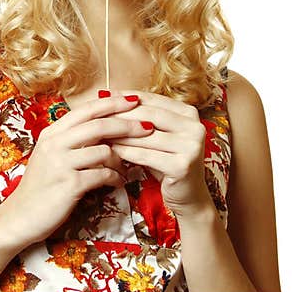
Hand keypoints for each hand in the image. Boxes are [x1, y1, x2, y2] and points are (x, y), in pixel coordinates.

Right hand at [0, 94, 154, 245]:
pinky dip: (115, 178)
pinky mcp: (69, 185)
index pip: (87, 110)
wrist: (20, 217)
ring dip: (122, 159)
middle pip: (99, 125)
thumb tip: (104, 127)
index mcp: (51, 133)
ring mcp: (61, 164)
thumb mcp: (50, 156)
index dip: (112, 103)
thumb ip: (72, 140)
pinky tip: (118, 183)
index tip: (134, 100)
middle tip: (148, 127)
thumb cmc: (40, 186)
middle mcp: (55, 144)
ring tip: (126, 167)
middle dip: (128, 125)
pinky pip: (102, 175)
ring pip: (104, 150)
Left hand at [106, 89, 211, 217]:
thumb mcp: (156, 135)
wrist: (188, 196)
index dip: (126, 96)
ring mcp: (192, 146)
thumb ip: (139, 117)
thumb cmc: (167, 161)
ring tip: (100, 132)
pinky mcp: (183, 166)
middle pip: (150, 115)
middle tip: (96, 114)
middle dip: (121, 114)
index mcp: (190, 113)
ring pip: (147, 136)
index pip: (152, 99)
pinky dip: (127, 152)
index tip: (102, 94)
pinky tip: (112, 150)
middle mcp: (195, 126)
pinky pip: (147, 155)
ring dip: (121, 133)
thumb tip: (106, 96)